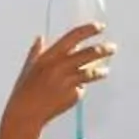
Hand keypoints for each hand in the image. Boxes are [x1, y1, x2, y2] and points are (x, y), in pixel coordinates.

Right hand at [3, 21, 114, 138]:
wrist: (27, 112)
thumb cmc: (25, 88)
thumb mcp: (30, 66)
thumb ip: (37, 51)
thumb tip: (40, 38)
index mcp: (50, 56)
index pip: (73, 36)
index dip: (89, 30)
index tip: (100, 27)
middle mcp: (60, 66)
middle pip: (88, 54)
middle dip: (103, 50)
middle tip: (112, 48)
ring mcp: (68, 81)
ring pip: (90, 73)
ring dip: (101, 71)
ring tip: (105, 71)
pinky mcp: (73, 95)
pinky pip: (81, 88)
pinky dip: (80, 88)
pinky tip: (75, 91)